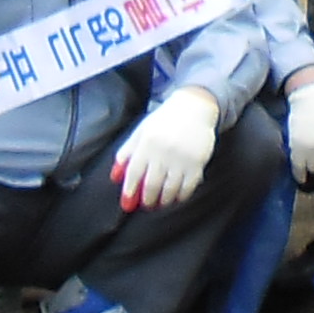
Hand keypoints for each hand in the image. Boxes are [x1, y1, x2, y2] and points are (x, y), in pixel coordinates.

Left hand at [115, 85, 220, 209]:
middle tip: (147, 205)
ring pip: (170, 188)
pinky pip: (189, 185)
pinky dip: (182, 195)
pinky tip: (178, 197)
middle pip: (152, 184)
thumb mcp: (141, 131)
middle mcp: (163, 151)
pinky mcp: (198, 161)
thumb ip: (127, 152)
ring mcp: (182, 157)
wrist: (194, 107)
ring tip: (161, 203)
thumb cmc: (164, 121)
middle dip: (148, 198)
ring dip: (164, 200)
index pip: (134, 172)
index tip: (128, 201)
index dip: (129, 189)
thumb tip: (115, 176)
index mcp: (147, 143)